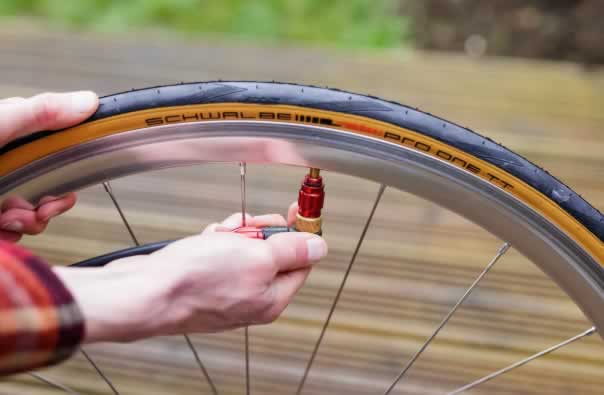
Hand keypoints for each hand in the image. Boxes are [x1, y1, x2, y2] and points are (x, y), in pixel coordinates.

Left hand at [0, 91, 98, 240]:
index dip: (69, 167)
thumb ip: (41, 113)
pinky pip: (15, 231)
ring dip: (28, 223)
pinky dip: (12, 234)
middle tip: (39, 210)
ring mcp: (1, 190)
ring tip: (8, 219)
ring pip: (32, 213)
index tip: (68, 185)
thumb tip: (89, 102)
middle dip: (48, 205)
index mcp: (11, 136)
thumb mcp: (2, 125)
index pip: (57, 146)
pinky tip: (2, 228)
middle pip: (48, 186)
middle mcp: (8, 164)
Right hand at [55, 206, 327, 342]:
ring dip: (233, 233)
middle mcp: (252, 296)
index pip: (301, 260)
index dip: (300, 231)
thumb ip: (292, 252)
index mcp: (272, 297)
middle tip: (243, 228)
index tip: (295, 208)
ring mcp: (227, 288)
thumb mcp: (256, 258)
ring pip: (245, 246)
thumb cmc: (194, 280)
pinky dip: (214, 240)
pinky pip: (221, 251)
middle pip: (273, 250)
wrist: (143, 291)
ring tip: (217, 236)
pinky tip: (203, 242)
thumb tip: (319, 247)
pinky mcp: (206, 278)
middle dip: (258, 230)